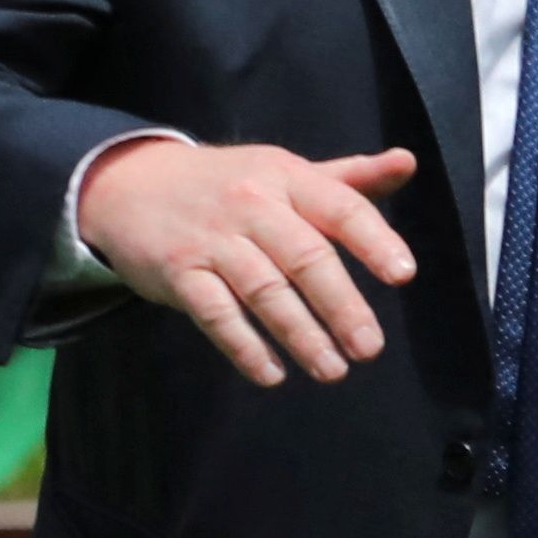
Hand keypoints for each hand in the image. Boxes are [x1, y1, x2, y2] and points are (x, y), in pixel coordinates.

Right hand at [75, 134, 425, 385]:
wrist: (130, 183)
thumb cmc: (228, 184)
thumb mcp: (284, 172)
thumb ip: (348, 179)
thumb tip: (408, 162)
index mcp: (286, 177)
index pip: (339, 207)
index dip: (374, 240)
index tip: (403, 275)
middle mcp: (251, 204)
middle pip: (305, 256)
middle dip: (341, 305)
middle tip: (369, 348)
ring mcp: (212, 239)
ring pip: (264, 290)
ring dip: (300, 334)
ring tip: (332, 369)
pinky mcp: (178, 272)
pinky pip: (216, 313)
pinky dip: (244, 346)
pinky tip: (272, 374)